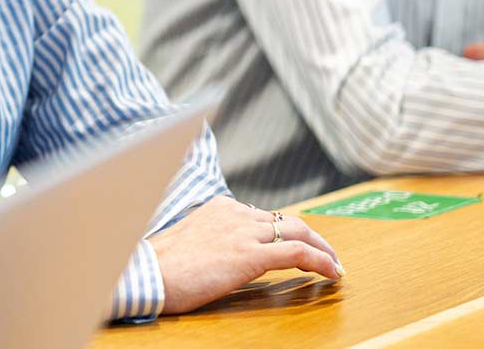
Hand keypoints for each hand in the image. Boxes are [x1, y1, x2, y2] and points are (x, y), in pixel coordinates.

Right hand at [150, 195, 341, 313]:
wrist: (148, 274)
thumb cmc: (159, 266)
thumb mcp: (187, 242)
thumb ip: (210, 240)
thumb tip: (221, 254)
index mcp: (219, 208)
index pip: (263, 216)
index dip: (286, 233)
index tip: (297, 246)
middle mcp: (234, 214)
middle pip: (287, 220)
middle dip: (313, 237)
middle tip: (328, 256)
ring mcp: (244, 233)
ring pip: (299, 232)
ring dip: (323, 249)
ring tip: (335, 266)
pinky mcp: (250, 255)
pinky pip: (298, 254)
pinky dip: (321, 261)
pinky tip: (332, 273)